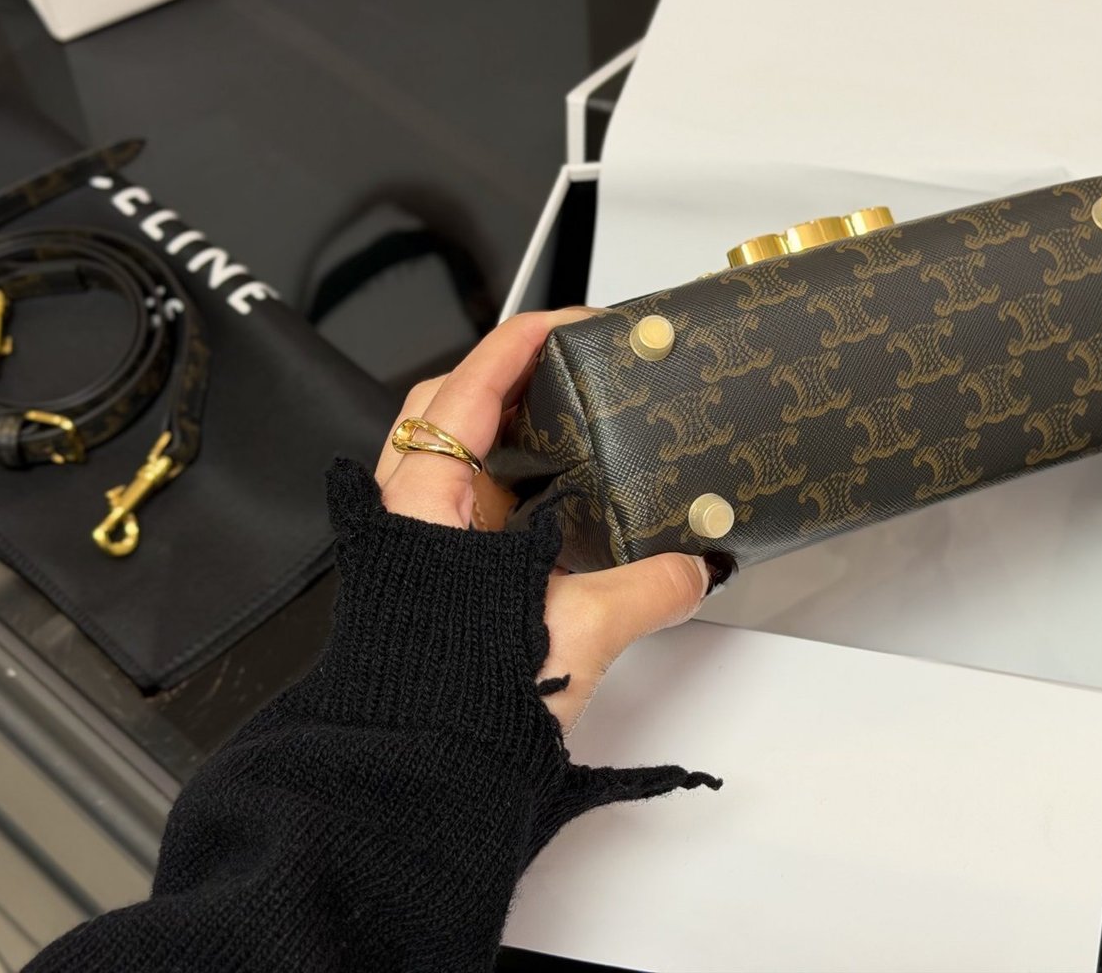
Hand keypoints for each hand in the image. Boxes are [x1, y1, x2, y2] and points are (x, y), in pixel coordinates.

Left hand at [374, 310, 712, 732]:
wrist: (414, 780)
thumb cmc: (452, 704)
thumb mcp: (574, 632)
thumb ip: (647, 590)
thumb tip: (692, 567)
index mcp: (426, 503)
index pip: (468, 390)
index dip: (520, 344)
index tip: (570, 321)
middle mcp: (408, 514)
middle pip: (447, 409)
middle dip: (508, 378)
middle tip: (568, 364)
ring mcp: (416, 545)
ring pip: (456, 459)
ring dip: (510, 435)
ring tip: (571, 427)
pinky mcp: (432, 579)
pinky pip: (470, 508)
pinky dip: (513, 490)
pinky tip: (556, 507)